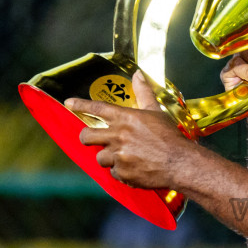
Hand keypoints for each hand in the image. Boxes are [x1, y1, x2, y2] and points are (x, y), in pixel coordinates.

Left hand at [69, 73, 193, 189]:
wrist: (179, 162)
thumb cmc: (169, 136)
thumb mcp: (156, 111)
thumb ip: (143, 93)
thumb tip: (138, 74)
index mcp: (125, 118)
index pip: (97, 108)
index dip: (80, 105)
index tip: (68, 102)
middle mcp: (117, 135)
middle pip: (86, 136)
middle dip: (86, 137)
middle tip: (93, 139)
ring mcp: (118, 155)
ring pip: (100, 157)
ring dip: (108, 157)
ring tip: (124, 156)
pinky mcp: (122, 172)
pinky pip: (114, 173)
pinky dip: (122, 171)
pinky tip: (135, 168)